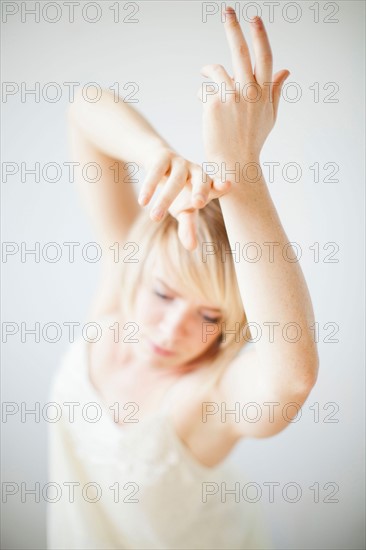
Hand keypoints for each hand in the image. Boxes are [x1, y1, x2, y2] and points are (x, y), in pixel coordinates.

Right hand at [138, 147, 230, 250]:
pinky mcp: (162, 158)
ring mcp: (180, 163)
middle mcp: (196, 171)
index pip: (216, 186)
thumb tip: (192, 247)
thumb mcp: (182, 210)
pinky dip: (149, 187)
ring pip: (175, 182)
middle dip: (201, 190)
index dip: (221, 185)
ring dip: (164, 200)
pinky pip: (156, 172)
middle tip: (197, 204)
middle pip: (201, 180)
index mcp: (206, 184)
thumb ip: (188, 227)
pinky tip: (143, 202)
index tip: (226, 185)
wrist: (157, 162)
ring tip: (154, 218)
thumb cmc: (177, 191)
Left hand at [198, 7, 289, 175]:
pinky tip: (202, 101)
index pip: (264, 57)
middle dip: (234, 28)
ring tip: (205, 71)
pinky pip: (205, 89)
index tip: (255, 19)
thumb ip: (275, 91)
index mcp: (264, 93)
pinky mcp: (214, 104)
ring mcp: (231, 97)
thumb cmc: (252, 141)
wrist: (234, 163)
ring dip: (209, 68)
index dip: (260, 36)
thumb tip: (286, 69)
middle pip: (240, 52)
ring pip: (217, 69)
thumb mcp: (269, 117)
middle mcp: (249, 92)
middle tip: (227, 10)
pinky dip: (202, 92)